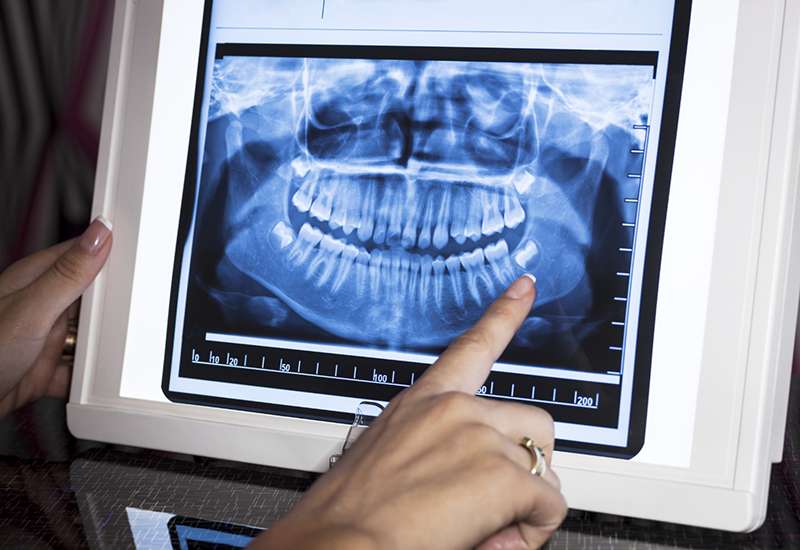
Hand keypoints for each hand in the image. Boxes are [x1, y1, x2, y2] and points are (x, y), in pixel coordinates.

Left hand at [0, 217, 111, 418]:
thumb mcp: (32, 309)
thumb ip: (69, 273)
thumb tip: (99, 233)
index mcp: (34, 280)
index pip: (82, 256)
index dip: (111, 255)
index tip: (141, 257)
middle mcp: (39, 307)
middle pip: (91, 300)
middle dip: (111, 309)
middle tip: (131, 314)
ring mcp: (41, 339)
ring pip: (88, 337)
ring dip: (100, 347)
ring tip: (110, 349)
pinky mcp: (43, 370)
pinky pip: (79, 371)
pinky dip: (89, 378)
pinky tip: (92, 380)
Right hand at [256, 274, 566, 549]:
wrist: (336, 548)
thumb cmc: (348, 517)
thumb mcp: (389, 465)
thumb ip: (442, 457)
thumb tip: (474, 485)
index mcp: (421, 403)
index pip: (471, 346)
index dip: (504, 313)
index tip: (524, 287)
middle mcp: (453, 410)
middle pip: (531, 419)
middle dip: (529, 460)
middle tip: (503, 498)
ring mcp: (478, 437)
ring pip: (544, 461)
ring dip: (530, 497)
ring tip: (495, 523)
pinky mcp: (499, 474)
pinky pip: (549, 503)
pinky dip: (533, 528)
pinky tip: (496, 537)